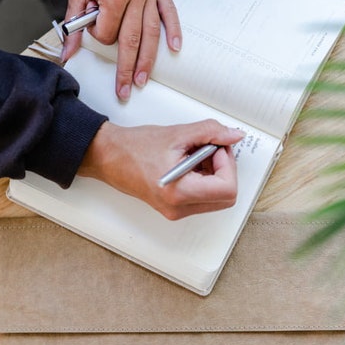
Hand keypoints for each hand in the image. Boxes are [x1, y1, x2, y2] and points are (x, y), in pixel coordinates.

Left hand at [63, 0, 181, 100]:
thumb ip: (73, 24)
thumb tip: (68, 52)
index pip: (109, 32)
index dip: (99, 37)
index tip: (94, 30)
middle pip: (132, 40)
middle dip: (127, 69)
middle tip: (125, 89)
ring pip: (151, 33)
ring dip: (147, 60)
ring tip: (142, 78)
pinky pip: (169, 13)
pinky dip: (174, 31)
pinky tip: (175, 48)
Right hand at [78, 120, 244, 219]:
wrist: (110, 157)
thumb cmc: (135, 148)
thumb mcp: (178, 134)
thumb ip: (211, 132)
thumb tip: (234, 136)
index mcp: (179, 193)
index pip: (227, 189)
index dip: (228, 165)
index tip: (218, 148)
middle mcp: (179, 209)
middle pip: (225, 197)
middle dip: (224, 170)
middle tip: (211, 149)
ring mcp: (177, 211)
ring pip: (216, 197)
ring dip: (214, 173)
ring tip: (194, 155)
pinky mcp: (175, 208)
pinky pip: (202, 197)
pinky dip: (204, 178)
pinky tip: (189, 163)